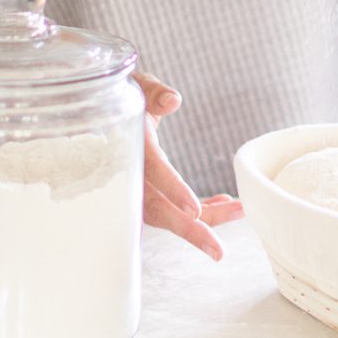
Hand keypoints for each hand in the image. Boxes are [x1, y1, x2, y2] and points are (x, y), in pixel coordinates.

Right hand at [134, 69, 243, 261]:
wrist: (99, 111)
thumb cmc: (125, 96)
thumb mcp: (136, 86)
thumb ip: (153, 92)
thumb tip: (172, 99)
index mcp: (127, 144)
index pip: (151, 170)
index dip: (172, 188)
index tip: (193, 209)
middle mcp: (128, 172)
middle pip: (156, 208)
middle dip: (188, 230)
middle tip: (218, 251)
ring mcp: (135, 186)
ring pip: (166, 214)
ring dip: (203, 220)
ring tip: (239, 210)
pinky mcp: (146, 191)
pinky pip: (170, 208)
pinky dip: (198, 210)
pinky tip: (225, 204)